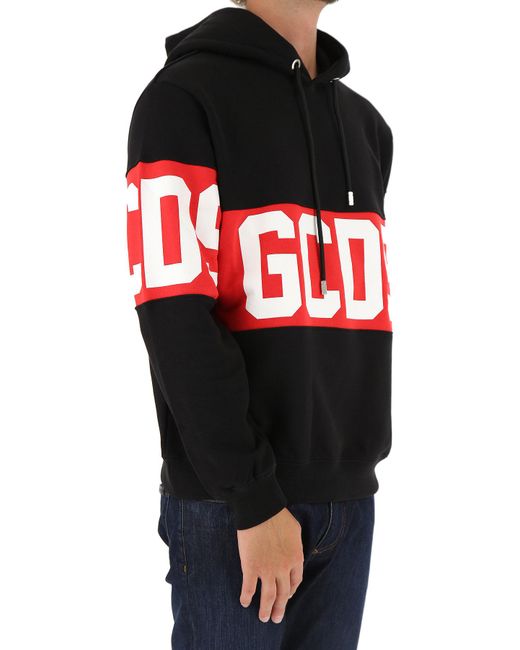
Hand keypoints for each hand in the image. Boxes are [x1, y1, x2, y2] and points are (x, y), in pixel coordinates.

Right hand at [237, 507, 303, 623]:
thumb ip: (296, 545)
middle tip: (276, 618)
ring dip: (265, 609)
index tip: (286, 596)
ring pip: (268, 596)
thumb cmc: (277, 515)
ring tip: (263, 618)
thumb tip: (294, 552)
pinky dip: (247, 597)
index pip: (295, 582)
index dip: (290, 592)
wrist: (260, 510)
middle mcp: (283, 568)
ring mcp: (267, 569)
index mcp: (295, 558)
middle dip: (279, 608)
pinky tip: (244, 602)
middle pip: (283, 593)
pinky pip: (249, 588)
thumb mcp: (295, 530)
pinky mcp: (250, 567)